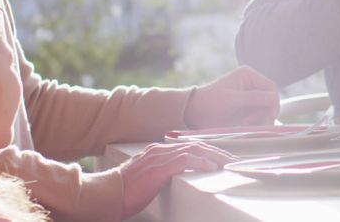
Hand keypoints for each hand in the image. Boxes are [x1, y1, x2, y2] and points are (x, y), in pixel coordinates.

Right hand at [120, 142, 235, 218]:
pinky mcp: (158, 168)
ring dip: (215, 156)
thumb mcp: (148, 178)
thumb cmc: (125, 191)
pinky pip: (184, 161)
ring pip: (194, 150)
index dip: (209, 150)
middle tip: (234, 159)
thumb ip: (163, 172)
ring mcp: (159, 158)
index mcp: (158, 151)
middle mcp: (160, 150)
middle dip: (218, 151)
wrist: (106, 195)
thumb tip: (179, 176)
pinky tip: (212, 166)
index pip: (190, 146)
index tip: (223, 157)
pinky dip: (201, 162)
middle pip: (196, 145)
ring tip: (229, 162)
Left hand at [184, 66, 279, 128]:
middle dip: (264, 113)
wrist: (193, 114)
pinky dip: (255, 123)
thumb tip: (274, 99)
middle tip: (251, 123)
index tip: (268, 116)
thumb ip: (254, 97)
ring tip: (244, 124)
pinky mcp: (247, 109)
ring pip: (266, 110)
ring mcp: (250, 97)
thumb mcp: (232, 99)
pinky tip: (244, 126)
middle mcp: (252, 84)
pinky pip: (259, 117)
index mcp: (248, 75)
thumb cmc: (210, 103)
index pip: (271, 87)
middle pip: (271, 100)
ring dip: (259, 119)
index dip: (272, 102)